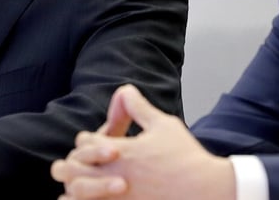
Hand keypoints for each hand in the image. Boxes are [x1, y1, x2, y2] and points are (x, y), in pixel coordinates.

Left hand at [51, 84, 236, 199]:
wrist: (206, 191)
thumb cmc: (187, 158)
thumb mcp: (163, 124)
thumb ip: (138, 107)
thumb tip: (123, 89)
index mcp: (121, 152)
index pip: (84, 142)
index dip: (88, 141)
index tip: (99, 144)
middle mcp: (113, 176)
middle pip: (71, 169)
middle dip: (73, 164)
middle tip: (80, 165)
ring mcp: (116, 198)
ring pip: (77, 193)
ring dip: (76, 187)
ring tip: (81, 185)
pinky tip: (92, 198)